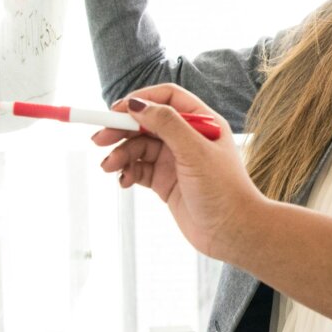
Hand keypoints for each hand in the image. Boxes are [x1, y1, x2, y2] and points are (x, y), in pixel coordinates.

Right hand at [92, 84, 263, 259]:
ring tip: (108, 167)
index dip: (141, 100)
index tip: (117, 110)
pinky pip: (140, 169)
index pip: (167, 98)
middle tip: (98, 139)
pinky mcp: (166, 182)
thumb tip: (137, 104)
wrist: (233, 233)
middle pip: (147, 122)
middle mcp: (188, 138)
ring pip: (139, 147)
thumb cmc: (224, 190)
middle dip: (122, 129)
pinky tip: (123, 180)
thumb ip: (166, 124)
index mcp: (202, 122)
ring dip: (121, 154)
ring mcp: (176, 160)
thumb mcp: (194, 151)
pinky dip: (128, 172)